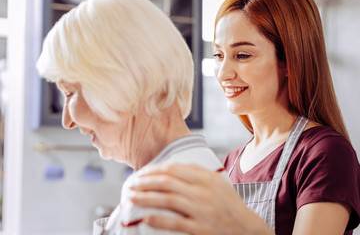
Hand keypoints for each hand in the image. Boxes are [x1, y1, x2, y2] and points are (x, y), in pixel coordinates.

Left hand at [130, 163, 272, 234]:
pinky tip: (146, 218)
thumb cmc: (229, 203)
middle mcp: (202, 192)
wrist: (246, 228)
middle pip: (167, 183)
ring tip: (132, 198)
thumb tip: (173, 166)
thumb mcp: (217, 182)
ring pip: (168, 200)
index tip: (141, 172)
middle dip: (145, 182)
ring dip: (146, 198)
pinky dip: (159, 220)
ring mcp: (201, 210)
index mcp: (205, 178)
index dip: (154, 170)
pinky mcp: (200, 228)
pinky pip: (175, 223)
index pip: (174, 169)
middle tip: (131, 184)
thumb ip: (197, 172)